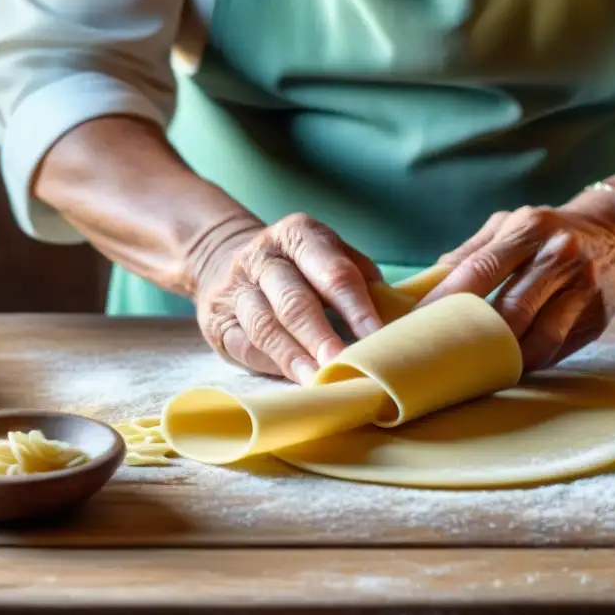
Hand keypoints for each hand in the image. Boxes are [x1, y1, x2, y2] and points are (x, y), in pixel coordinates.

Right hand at [194, 214, 384, 383]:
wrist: (223, 257)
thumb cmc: (300, 266)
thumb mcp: (330, 254)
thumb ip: (361, 278)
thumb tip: (397, 315)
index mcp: (300, 235)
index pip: (334, 272)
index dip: (357, 307)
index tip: (378, 336)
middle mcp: (263, 257)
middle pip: (296, 302)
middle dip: (323, 337)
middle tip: (344, 364)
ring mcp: (235, 288)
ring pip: (266, 326)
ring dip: (296, 357)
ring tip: (319, 380)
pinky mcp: (216, 319)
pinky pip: (245, 345)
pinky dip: (272, 364)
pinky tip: (294, 379)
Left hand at [420, 191, 614, 370]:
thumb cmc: (551, 233)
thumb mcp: (512, 225)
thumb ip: (470, 251)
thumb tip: (424, 283)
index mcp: (530, 228)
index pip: (479, 270)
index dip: (444, 302)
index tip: (415, 325)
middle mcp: (560, 254)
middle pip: (510, 309)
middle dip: (473, 337)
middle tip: (442, 357)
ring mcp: (584, 288)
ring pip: (538, 337)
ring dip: (506, 357)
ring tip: (477, 368)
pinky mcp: (599, 317)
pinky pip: (558, 349)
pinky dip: (532, 360)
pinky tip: (512, 365)